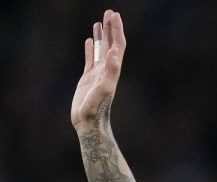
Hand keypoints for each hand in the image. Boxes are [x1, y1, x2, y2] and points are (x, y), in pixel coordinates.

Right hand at [71, 10, 125, 133]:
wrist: (89, 123)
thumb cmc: (96, 109)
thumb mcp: (104, 89)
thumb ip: (111, 72)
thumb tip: (114, 54)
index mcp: (113, 70)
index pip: (117, 45)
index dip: (117, 30)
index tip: (115, 15)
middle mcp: (107, 70)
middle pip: (111, 44)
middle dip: (111, 28)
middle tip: (109, 12)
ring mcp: (98, 73)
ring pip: (101, 50)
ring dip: (102, 36)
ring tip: (100, 21)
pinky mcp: (88, 78)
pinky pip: (90, 59)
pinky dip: (91, 48)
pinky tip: (90, 40)